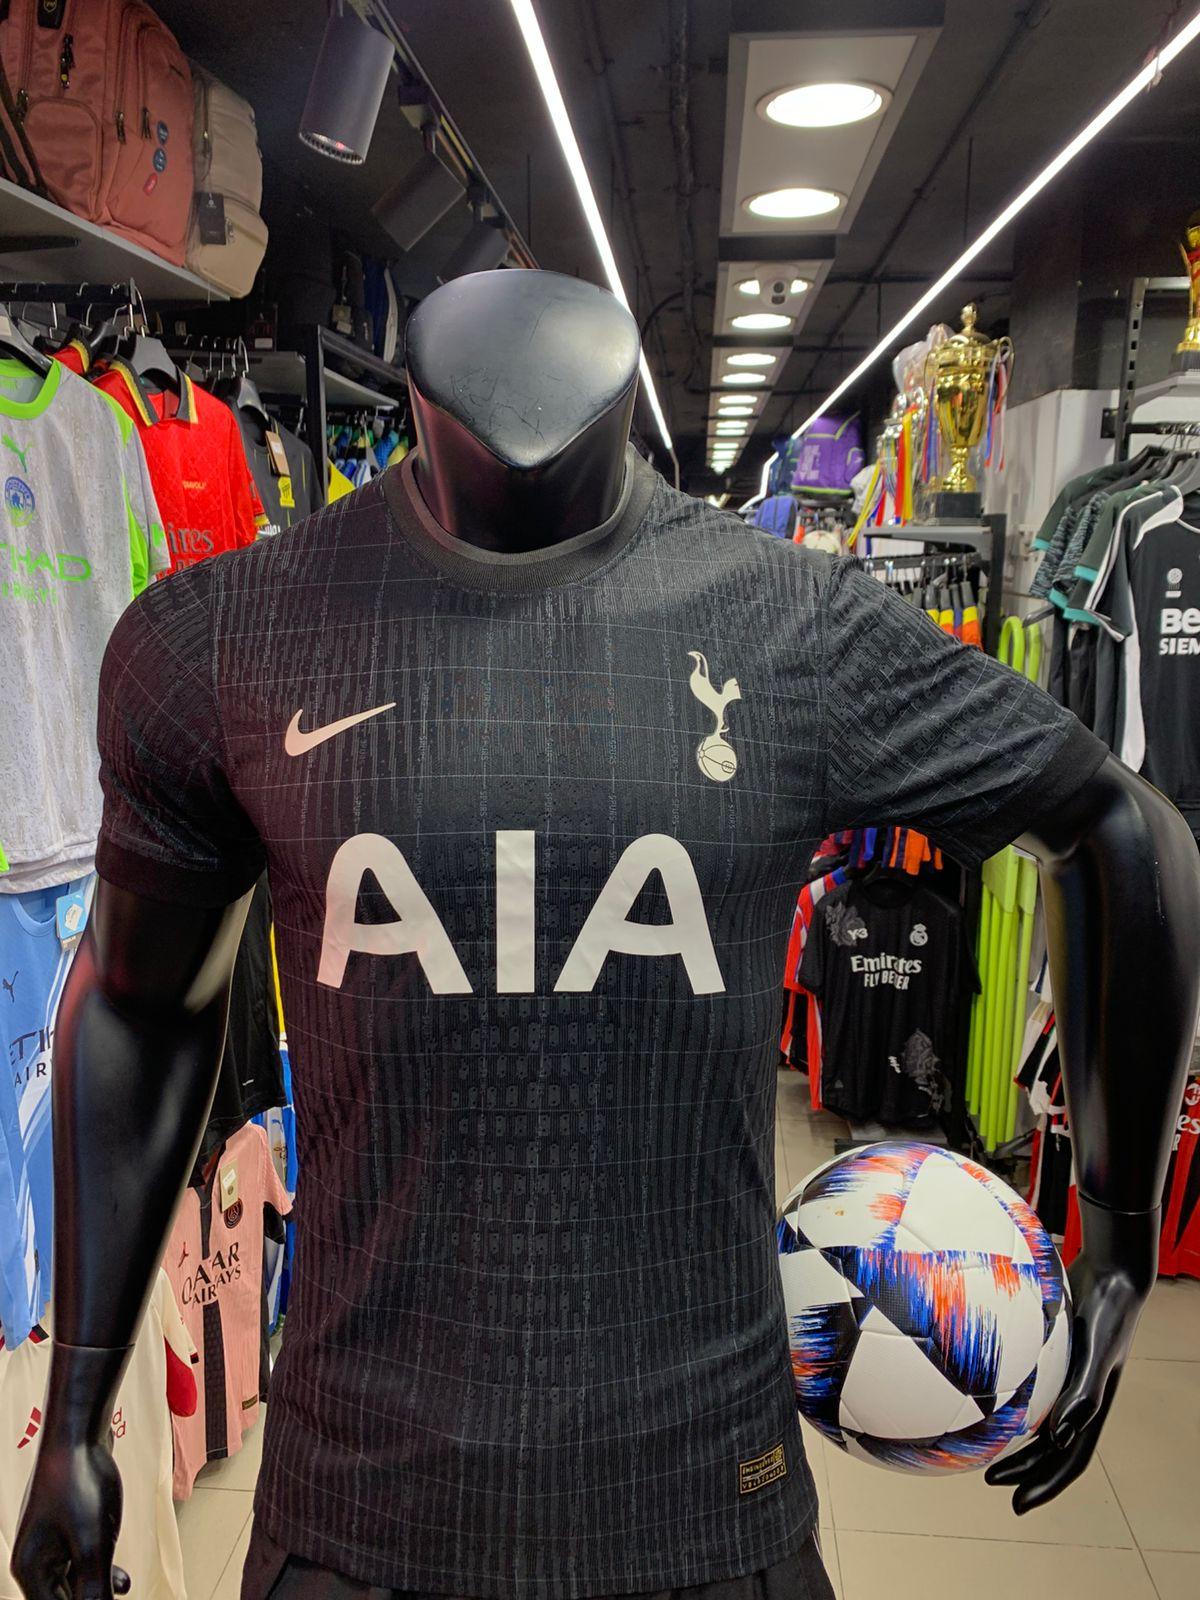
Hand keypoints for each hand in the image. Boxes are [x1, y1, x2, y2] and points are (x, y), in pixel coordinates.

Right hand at [10, 1440, 129, 1599]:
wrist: (80, 1433)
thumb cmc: (78, 1483)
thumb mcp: (92, 1543)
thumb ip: (93, 1587)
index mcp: (32, 1570)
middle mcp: (36, 1560)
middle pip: (63, 1599)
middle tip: (121, 1598)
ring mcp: (52, 1543)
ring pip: (75, 1582)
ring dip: (97, 1591)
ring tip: (124, 1590)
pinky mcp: (69, 1527)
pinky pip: (82, 1561)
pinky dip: (100, 1573)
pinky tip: (121, 1581)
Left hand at [986, 1199, 1156, 1512]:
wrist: (1111, 1268)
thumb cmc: (1110, 1306)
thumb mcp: (1098, 1348)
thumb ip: (1084, 1389)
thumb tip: (1059, 1435)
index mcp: (1092, 1406)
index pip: (1069, 1459)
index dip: (1046, 1485)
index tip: (1018, 1505)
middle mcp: (1077, 1396)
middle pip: (1050, 1446)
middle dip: (1024, 1470)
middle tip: (991, 1481)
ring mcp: (1064, 1376)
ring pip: (1037, 1416)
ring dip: (1013, 1436)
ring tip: (979, 1445)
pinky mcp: (1051, 1355)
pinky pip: (1027, 1382)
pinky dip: (1006, 1394)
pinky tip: (975, 1389)